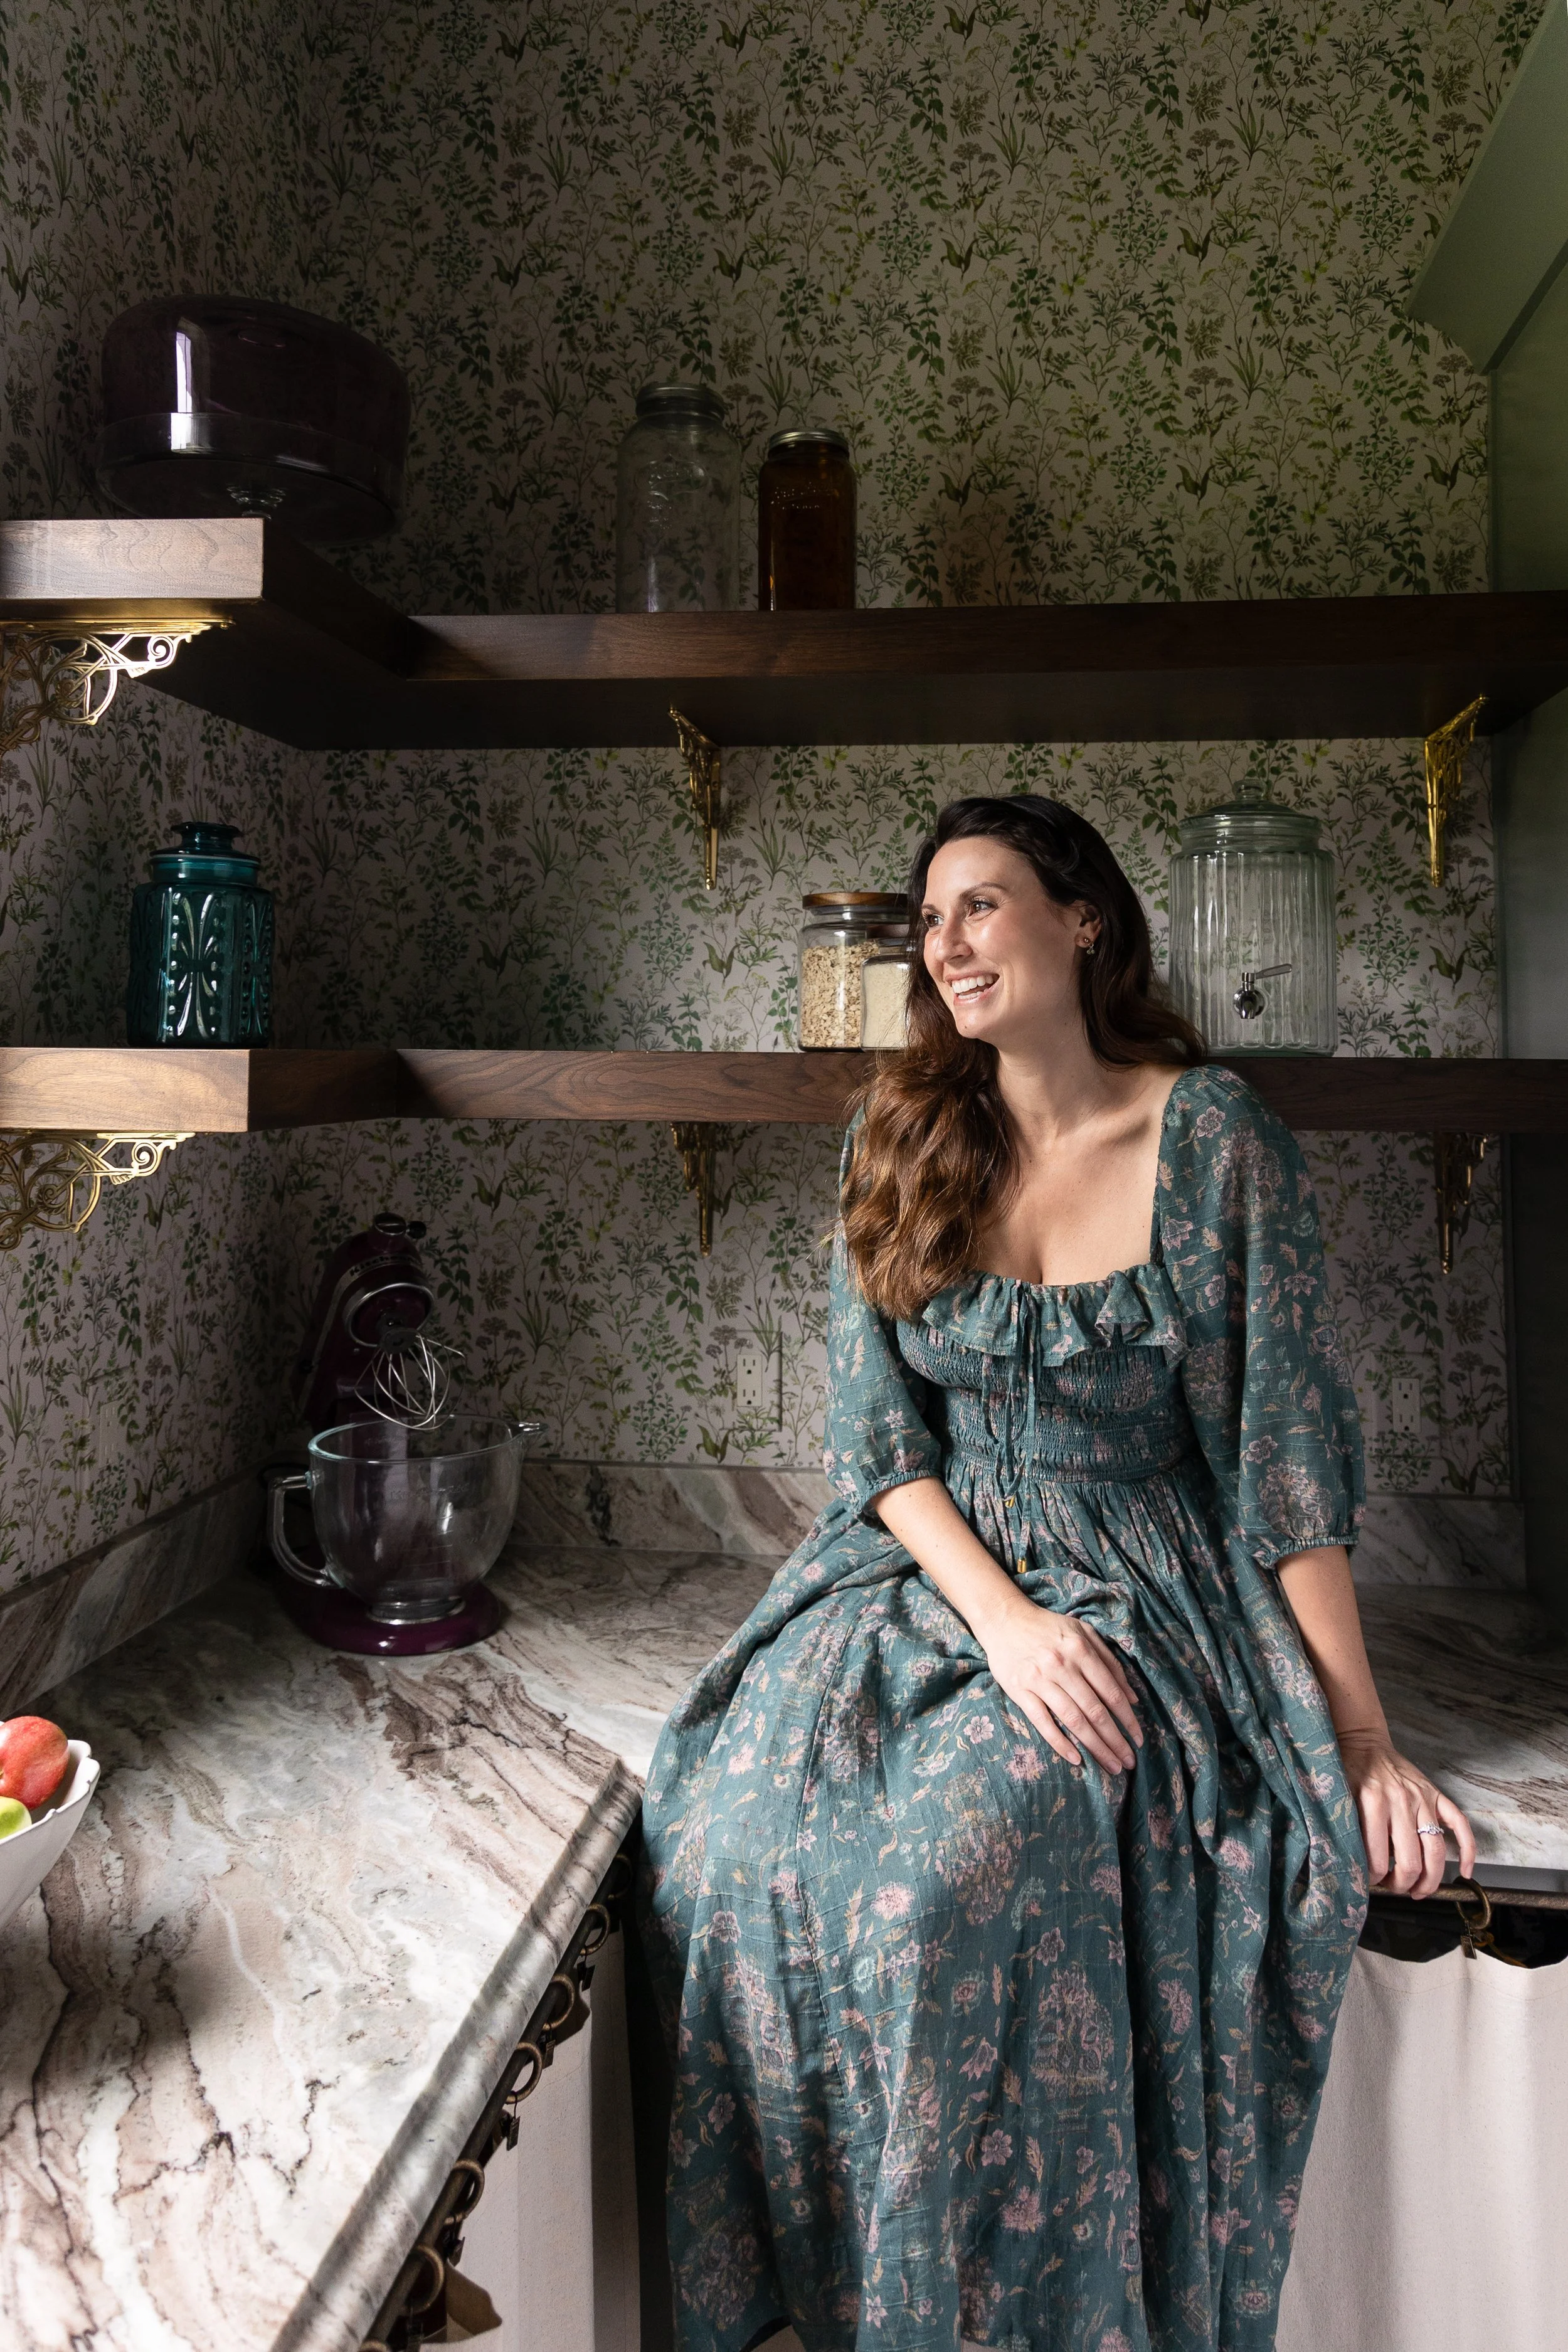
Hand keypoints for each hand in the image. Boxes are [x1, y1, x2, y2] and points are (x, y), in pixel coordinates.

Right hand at [983, 1595, 1142, 1774]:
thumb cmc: (1049, 1628)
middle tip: (1129, 1762)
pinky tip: (1076, 1759)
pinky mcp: (1019, 1691)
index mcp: (1082, 1650)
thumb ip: (1110, 1662)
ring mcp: (1039, 1679)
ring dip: (1095, 1747)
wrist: (1004, 1619)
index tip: (1139, 1739)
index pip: (1112, 1692)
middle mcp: (1062, 1665)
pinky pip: (1043, 1722)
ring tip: (1111, 1765)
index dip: (1128, 1720)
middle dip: (1116, 1741)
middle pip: (1095, 1711)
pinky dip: (1060, 1743)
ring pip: (1073, 1720)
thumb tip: (1132, 1697)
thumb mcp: (1084, 1633)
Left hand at [1336, 1727, 1475, 1897]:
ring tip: (1419, 1891)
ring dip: (1430, 1879)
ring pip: (1436, 1851)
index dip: (1375, 1879)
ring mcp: (1423, 1799)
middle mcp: (1401, 1802)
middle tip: (1394, 1888)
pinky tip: (1465, 1872)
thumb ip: (1349, 1829)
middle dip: (1402, 1884)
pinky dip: (1468, 1850)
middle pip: (1411, 1861)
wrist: (1363, 1742)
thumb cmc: (1349, 1771)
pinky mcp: (1436, 1795)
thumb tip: (1355, 1866)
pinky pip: (1460, 1825)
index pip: (1379, 1859)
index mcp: (1374, 1804)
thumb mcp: (1341, 1798)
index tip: (1371, 1882)